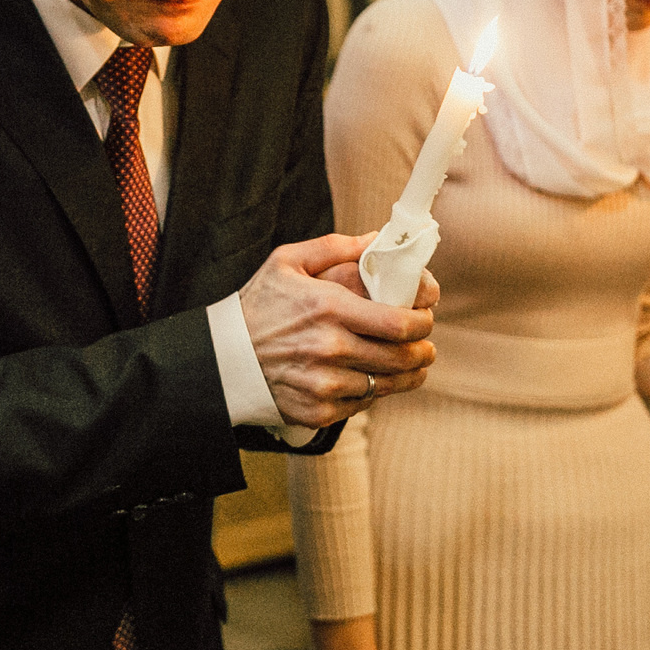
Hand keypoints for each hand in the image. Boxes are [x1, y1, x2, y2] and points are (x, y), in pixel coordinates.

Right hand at [240, 234, 437, 429]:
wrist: (223, 358)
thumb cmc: (257, 305)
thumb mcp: (287, 262)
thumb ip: (335, 247)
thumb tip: (376, 239)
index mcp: (329, 308)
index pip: (398, 323)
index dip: (423, 323)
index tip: (426, 319)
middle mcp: (330, 349)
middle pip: (401, 357)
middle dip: (423, 351)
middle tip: (426, 346)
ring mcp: (325, 384)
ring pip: (387, 385)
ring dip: (407, 376)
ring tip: (413, 367)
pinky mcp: (318, 411)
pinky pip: (362, 404)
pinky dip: (373, 393)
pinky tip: (372, 380)